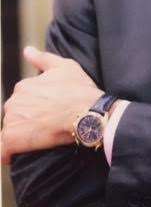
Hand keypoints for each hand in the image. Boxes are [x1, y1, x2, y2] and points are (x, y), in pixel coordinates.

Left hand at [1, 47, 102, 164]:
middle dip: (25, 120)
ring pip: (10, 131)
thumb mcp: (65, 66)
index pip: (22, 99)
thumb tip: (27, 50)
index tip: (46, 112)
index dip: (35, 106)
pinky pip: (3, 151)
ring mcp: (12, 121)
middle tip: (45, 127)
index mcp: (24, 86)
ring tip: (39, 141)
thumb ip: (42, 58)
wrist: (86, 114)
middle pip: (14, 115)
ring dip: (20, 136)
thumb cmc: (79, 90)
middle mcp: (14, 102)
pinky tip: (16, 157)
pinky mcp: (12, 140)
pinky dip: (7, 154)